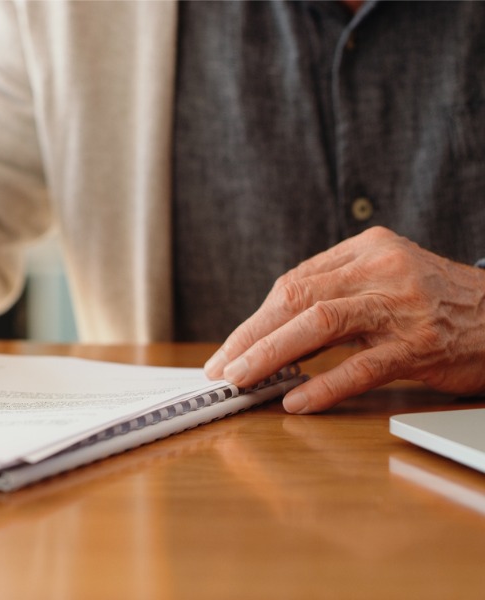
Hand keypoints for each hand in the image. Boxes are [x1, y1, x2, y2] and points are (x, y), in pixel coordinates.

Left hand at [204, 226, 484, 412]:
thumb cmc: (440, 303)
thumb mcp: (388, 279)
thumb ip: (336, 292)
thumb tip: (273, 330)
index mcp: (366, 249)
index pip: (294, 282)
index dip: (256, 318)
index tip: (230, 347)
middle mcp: (381, 269)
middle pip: (296, 298)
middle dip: (250, 335)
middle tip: (220, 367)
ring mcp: (402, 305)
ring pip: (319, 325)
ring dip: (271, 354)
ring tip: (241, 380)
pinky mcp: (421, 344)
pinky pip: (362, 366)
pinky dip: (324, 384)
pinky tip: (296, 402)